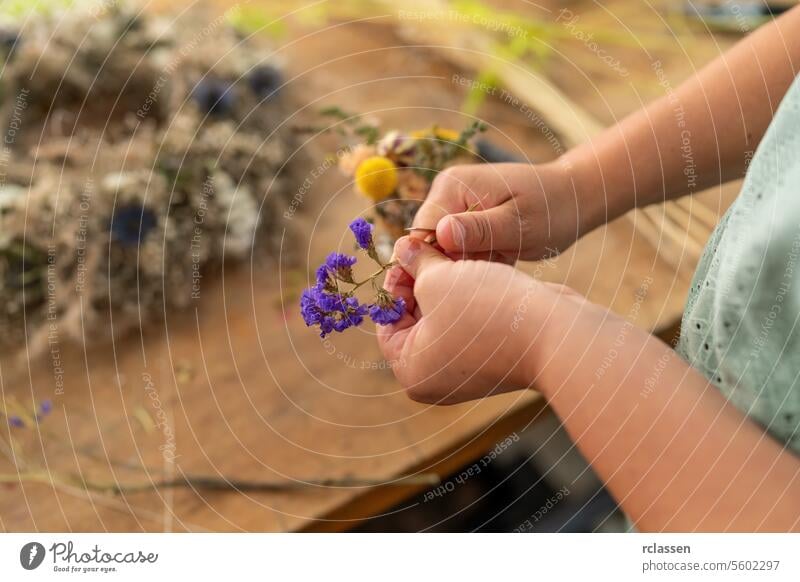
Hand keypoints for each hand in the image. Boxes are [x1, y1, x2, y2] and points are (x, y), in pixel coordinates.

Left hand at [377, 237, 583, 403]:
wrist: (556, 332)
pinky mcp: (494, 358)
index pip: (387, 322)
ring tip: (452, 253)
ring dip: (447, 284)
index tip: (405, 252)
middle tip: (427, 246)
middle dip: (421, 280)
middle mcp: (437, 379)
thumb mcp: (438, 278)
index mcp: (412, 371)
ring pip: (445, 318)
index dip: (394, 281)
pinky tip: (476, 270)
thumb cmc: (487, 310)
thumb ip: (415, 263)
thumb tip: (403, 248)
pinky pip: (471, 323)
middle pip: (415, 320)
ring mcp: (468, 371)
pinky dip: (470, 298)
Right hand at [412, 161, 595, 261]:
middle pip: (426, 244)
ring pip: (441, 251)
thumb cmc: (552, 209)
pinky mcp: (464, 221)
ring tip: (499, 264)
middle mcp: (446, 192)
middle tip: (489, 272)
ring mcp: (454, 206)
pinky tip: (499, 262)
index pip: (420, 232)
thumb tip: (439, 235)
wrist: (574, 198)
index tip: (459, 282)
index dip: (432, 262)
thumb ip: (479, 231)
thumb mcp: (518, 225)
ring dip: (466, 266)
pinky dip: (475, 263)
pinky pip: (456, 251)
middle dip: (452, 265)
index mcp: (453, 186)